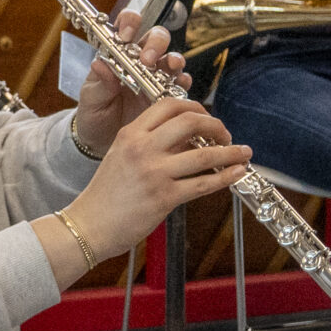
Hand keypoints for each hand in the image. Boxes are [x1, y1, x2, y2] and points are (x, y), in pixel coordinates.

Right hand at [65, 96, 250, 258]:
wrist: (87, 225)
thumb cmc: (106, 193)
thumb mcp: (121, 155)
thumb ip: (150, 142)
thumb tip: (190, 138)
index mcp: (131, 133)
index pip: (169, 105)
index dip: (195, 107)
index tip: (207, 117)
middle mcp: (143, 148)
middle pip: (191, 122)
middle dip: (216, 126)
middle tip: (226, 134)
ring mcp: (154, 172)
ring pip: (204, 154)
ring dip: (230, 152)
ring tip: (243, 152)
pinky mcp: (164, 197)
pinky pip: (203, 184)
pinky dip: (225, 177)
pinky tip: (236, 173)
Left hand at [70, 11, 186, 155]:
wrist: (101, 143)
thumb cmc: (94, 115)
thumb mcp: (91, 99)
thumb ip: (98, 82)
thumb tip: (99, 63)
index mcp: (119, 54)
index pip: (128, 25)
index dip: (130, 23)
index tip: (126, 35)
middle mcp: (141, 61)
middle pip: (157, 37)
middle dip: (156, 43)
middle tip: (148, 60)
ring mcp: (156, 78)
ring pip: (172, 57)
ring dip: (174, 60)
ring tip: (171, 68)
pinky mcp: (167, 96)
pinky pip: (181, 84)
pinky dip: (183, 83)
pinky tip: (178, 87)